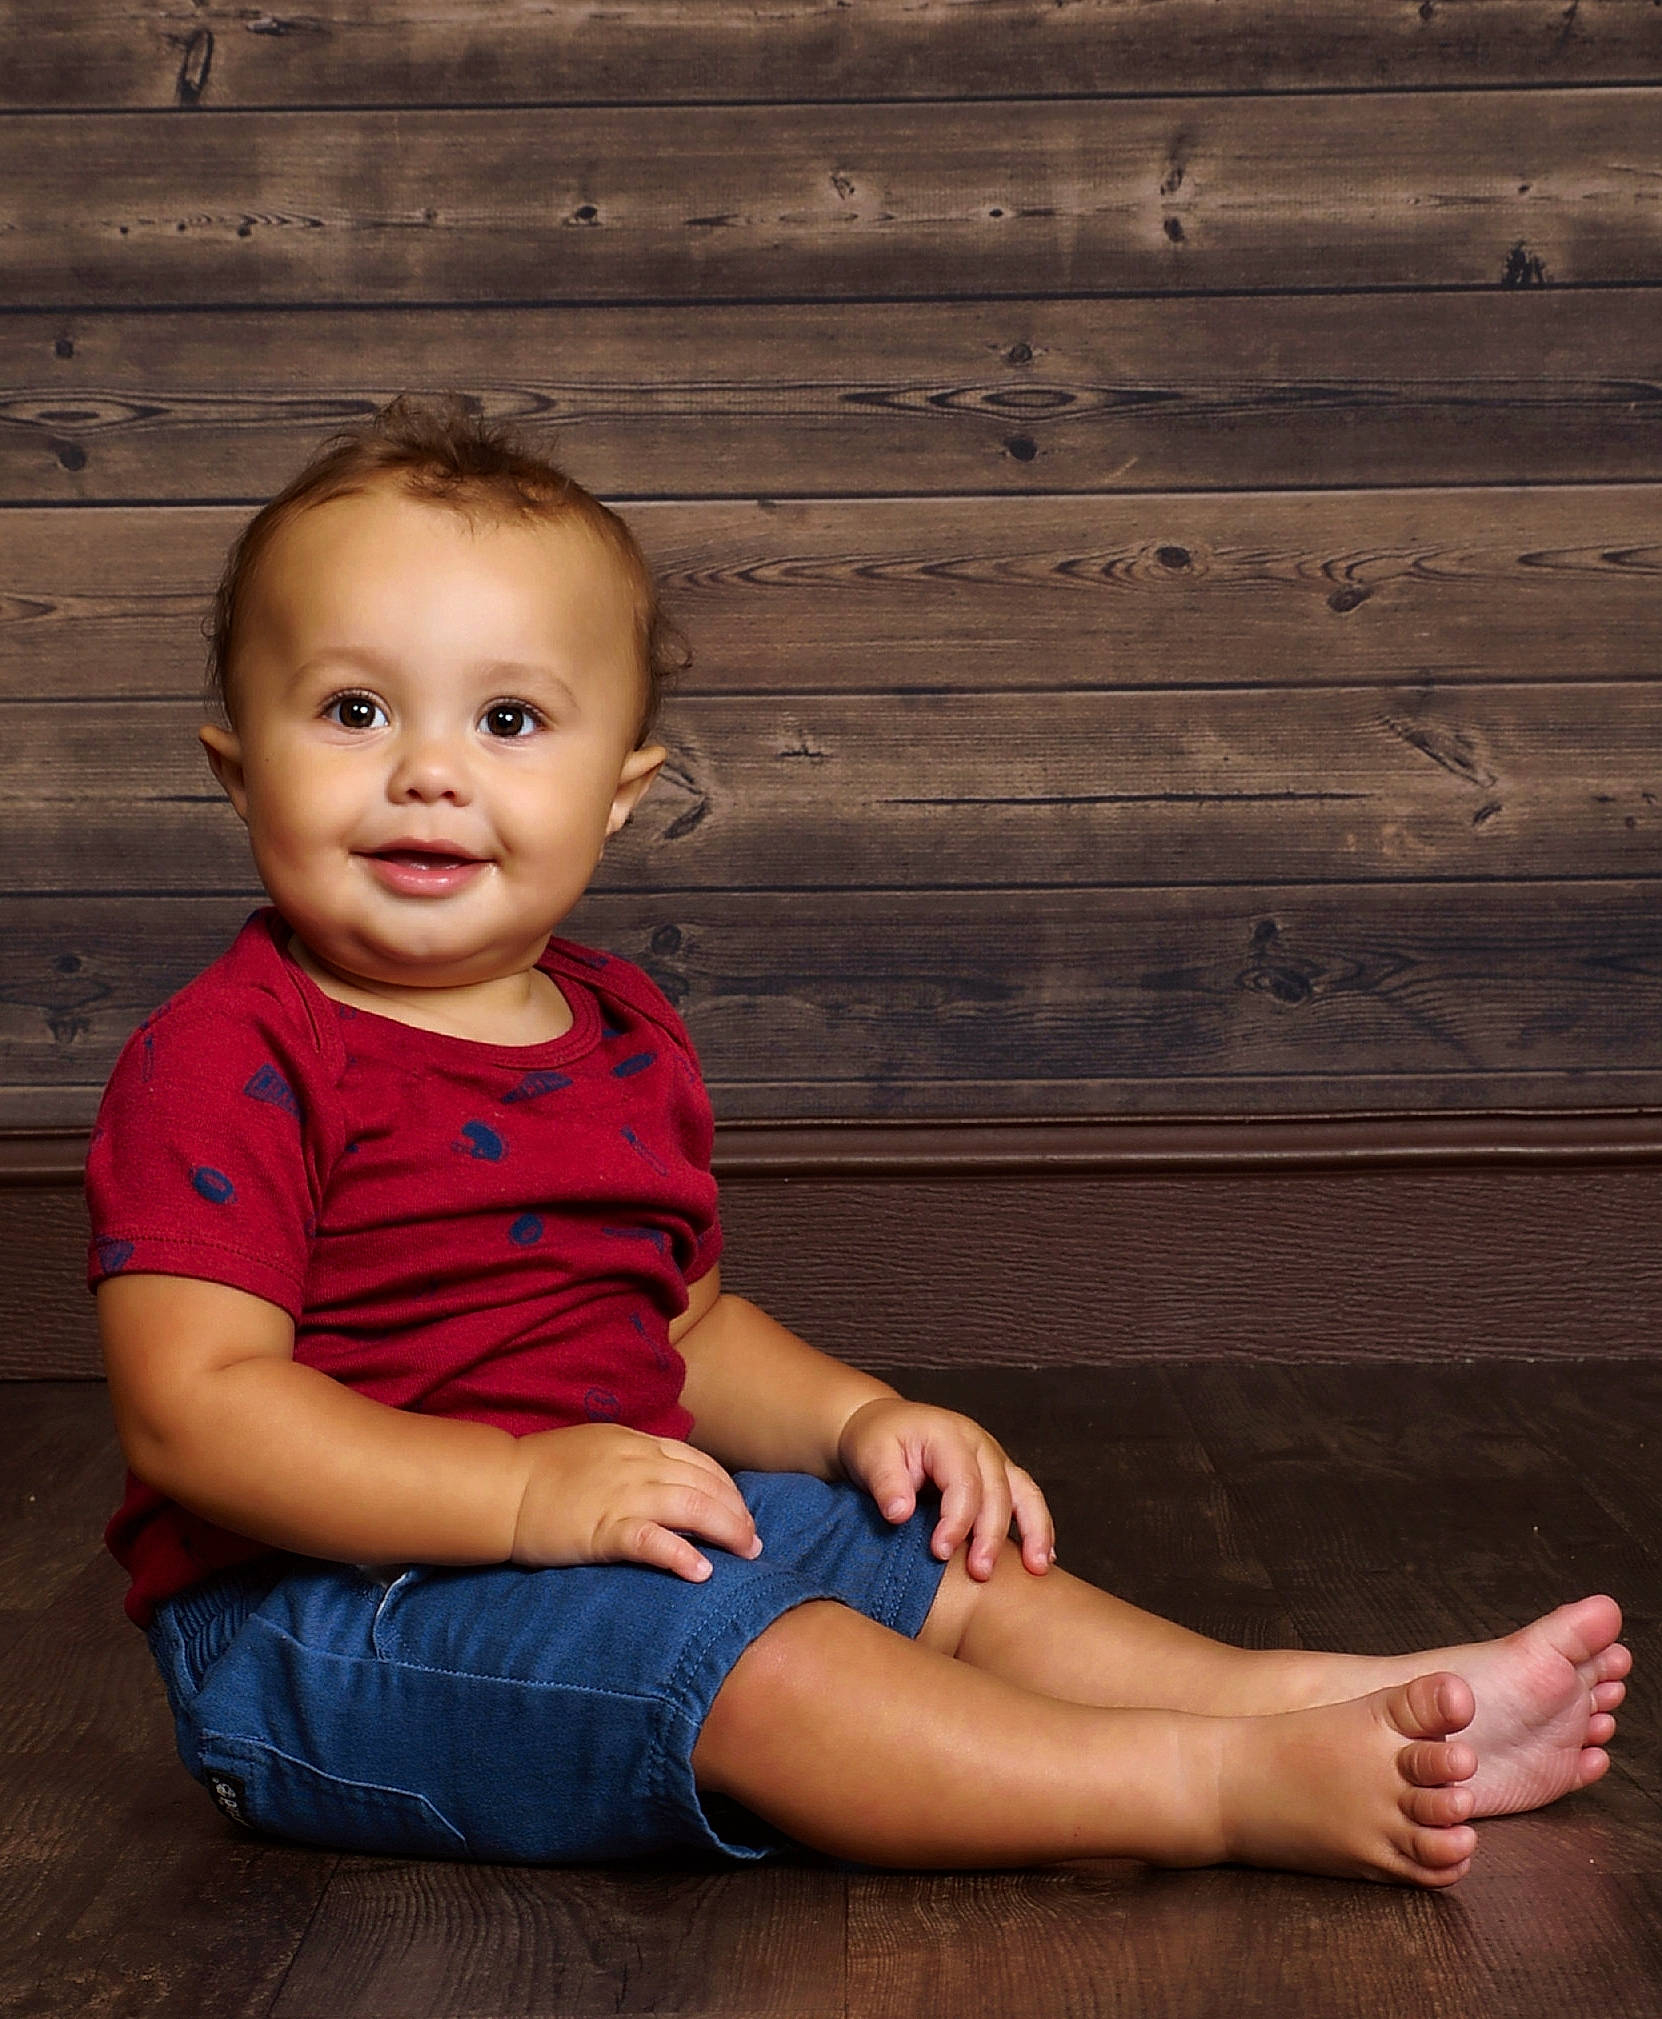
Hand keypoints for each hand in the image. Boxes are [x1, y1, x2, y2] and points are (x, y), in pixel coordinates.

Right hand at [510, 1423, 761, 1582]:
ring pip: (690, 1505)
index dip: (726, 1488)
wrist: (500, 1487)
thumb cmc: (543, 1471)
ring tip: (745, 1554)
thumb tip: (667, 1480)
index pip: (698, 1461)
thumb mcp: (598, 1448)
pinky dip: (682, 1554)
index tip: (741, 1513)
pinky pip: (652, 1540)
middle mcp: (637, 1463)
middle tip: (753, 1542)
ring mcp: (621, 1494)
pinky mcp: (602, 1529)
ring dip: (726, 1529)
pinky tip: (702, 1572)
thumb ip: (634, 1459)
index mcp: (636, 1442)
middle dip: (736, 1513)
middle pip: (704, 1483)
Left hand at [836, 1398, 1053, 1580]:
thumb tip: (899, 1515)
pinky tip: (1043, 1558)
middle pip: (997, 1491)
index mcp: (948, 1435)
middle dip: (991, 1535)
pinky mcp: (999, 1475)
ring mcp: (994, 1458)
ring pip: (1025, 1492)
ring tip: (1038, 1568)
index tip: (940, 1552)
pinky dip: (1038, 1526)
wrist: (884, 1427)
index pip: (963, 1482)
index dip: (956, 1521)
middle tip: (980, 1573)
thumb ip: (886, 1482)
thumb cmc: (878, 1441)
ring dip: (1034, 1530)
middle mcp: (979, 1444)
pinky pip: (1026, 1498)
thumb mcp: (871, 1455)